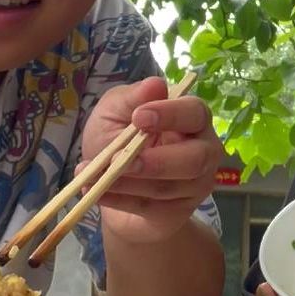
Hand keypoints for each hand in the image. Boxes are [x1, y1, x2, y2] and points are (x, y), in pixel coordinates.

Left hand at [79, 76, 222, 241]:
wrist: (111, 188)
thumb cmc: (117, 140)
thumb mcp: (114, 112)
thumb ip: (132, 98)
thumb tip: (156, 85)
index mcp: (191, 119)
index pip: (195, 113)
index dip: (171, 115)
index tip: (138, 117)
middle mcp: (203, 151)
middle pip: (196, 158)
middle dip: (157, 161)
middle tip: (120, 159)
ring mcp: (194, 185)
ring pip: (167, 187)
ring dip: (126, 182)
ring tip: (91, 175)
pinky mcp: (178, 211)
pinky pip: (150, 207)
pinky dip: (118, 200)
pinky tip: (95, 192)